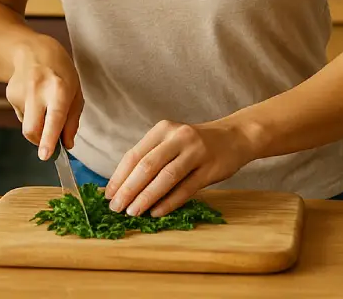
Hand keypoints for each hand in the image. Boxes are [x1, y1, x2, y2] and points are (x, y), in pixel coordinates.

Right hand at [6, 36, 83, 159]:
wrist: (33, 50)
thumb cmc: (60, 72)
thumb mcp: (76, 92)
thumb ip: (73, 121)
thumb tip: (66, 145)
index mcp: (59, 89)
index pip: (54, 117)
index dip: (49, 138)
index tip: (46, 155)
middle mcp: (37, 90)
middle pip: (31, 129)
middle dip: (39, 142)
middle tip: (49, 142)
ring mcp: (20, 92)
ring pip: (26, 125)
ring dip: (36, 124)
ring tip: (43, 103)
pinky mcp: (10, 95)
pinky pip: (22, 116)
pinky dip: (29, 114)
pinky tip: (33, 97)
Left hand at [104, 119, 254, 216]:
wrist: (234, 137)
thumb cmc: (195, 144)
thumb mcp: (171, 141)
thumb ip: (151, 158)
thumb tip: (123, 186)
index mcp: (162, 129)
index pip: (134, 155)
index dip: (119, 176)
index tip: (108, 195)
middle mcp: (177, 137)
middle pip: (147, 166)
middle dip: (128, 189)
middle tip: (116, 208)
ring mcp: (195, 152)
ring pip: (165, 178)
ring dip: (146, 197)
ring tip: (133, 212)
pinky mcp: (210, 168)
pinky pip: (185, 188)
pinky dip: (169, 202)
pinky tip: (156, 212)